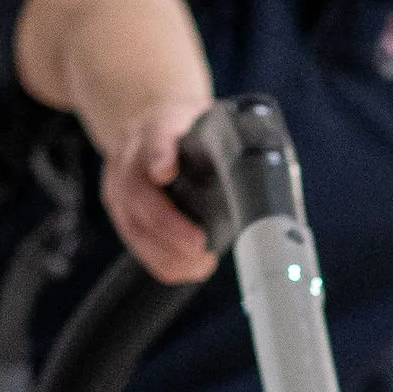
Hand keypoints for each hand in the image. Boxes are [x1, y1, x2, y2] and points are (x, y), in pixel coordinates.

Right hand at [101, 98, 217, 285]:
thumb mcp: (207, 124)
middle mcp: (131, 155)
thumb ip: (231, 144)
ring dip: (167, 252)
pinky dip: (162, 261)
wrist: (151, 127)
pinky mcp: (119, 210)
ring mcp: (119, 184)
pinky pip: (135, 242)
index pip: (153, 138)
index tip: (166, 171)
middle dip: (168, 225)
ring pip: (133, 224)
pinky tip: (188, 267)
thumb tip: (273, 179)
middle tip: (199, 246)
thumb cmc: (188, 131)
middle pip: (137, 193)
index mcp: (158, 126)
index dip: (158, 155)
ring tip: (200, 264)